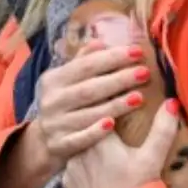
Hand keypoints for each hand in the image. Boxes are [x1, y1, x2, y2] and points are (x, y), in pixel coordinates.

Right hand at [24, 32, 153, 172]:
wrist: (44, 141)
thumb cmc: (64, 103)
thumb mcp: (66, 80)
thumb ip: (82, 61)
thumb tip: (101, 42)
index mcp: (53, 79)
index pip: (85, 65)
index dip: (112, 58)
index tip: (137, 51)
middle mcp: (51, 100)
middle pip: (89, 89)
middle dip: (119, 80)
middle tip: (144, 73)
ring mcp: (55, 124)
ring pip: (88, 113)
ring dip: (115, 105)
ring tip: (139, 97)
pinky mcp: (60, 145)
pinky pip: (80, 139)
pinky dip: (95, 132)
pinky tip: (113, 124)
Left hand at [62, 98, 182, 187]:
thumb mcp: (153, 158)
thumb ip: (162, 129)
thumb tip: (171, 102)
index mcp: (100, 136)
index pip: (104, 113)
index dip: (114, 111)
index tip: (122, 111)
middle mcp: (79, 148)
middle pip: (90, 130)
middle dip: (101, 129)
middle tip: (117, 135)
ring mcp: (70, 166)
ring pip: (80, 148)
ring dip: (91, 148)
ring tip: (107, 154)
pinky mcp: (66, 183)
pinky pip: (74, 167)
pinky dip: (84, 167)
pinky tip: (97, 172)